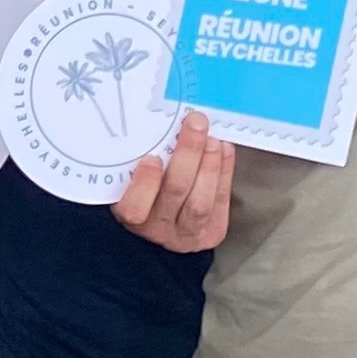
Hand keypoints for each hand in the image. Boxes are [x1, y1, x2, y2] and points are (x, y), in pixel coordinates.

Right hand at [114, 111, 233, 252]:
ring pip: (201, 201)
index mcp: (132, 216)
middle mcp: (158, 228)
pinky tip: (223, 150)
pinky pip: (221, 201)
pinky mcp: (213, 231)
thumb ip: (138, 165)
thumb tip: (162, 126)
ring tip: (212, 139)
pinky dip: (224, 172)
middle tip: (195, 123)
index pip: (134, 208)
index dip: (144, 183)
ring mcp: (188, 234)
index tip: (151, 157)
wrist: (171, 232)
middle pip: (175, 192)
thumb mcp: (131, 184)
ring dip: (210, 165)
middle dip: (188, 154)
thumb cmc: (148, 197)